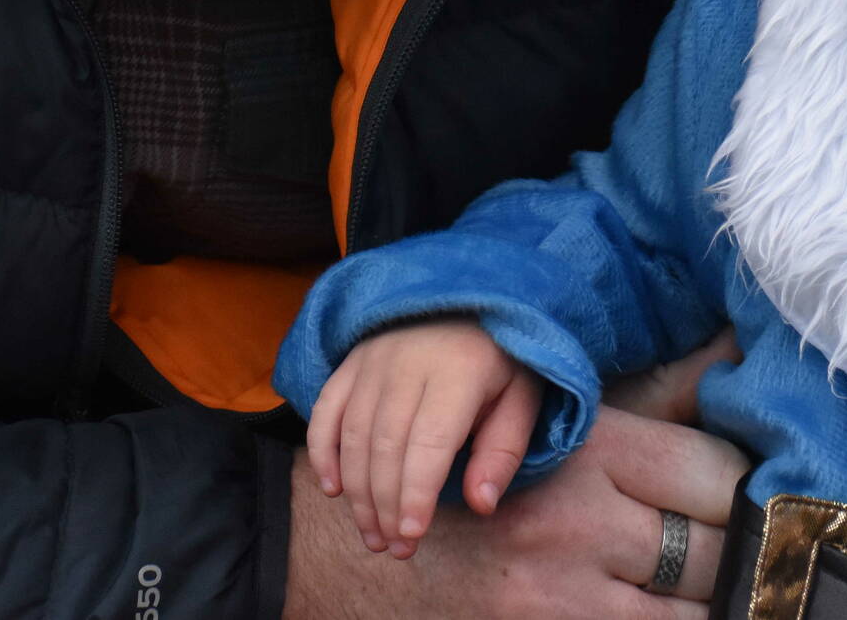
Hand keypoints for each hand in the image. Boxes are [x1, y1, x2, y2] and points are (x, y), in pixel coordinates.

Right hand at [283, 330, 748, 619]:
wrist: (368, 549)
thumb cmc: (490, 475)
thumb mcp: (568, 419)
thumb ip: (660, 390)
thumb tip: (736, 346)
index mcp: (592, 448)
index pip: (715, 475)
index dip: (743, 491)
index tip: (748, 499)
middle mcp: (580, 520)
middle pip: (715, 552)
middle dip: (732, 557)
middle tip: (737, 552)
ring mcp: (560, 594)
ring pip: (689, 615)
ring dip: (704, 605)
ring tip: (706, 591)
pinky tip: (655, 611)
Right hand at [305, 320, 539, 558]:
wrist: (468, 298)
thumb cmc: (501, 357)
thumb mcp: (522, 396)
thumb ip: (504, 450)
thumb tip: (482, 505)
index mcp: (459, 371)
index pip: (429, 442)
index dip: (416, 494)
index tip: (412, 535)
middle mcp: (408, 363)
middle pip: (386, 446)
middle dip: (385, 505)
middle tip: (396, 548)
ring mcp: (373, 360)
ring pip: (353, 435)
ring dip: (358, 492)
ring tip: (372, 534)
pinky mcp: (351, 361)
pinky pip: (326, 410)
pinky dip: (323, 452)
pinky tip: (333, 490)